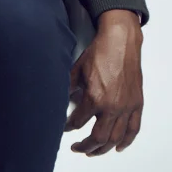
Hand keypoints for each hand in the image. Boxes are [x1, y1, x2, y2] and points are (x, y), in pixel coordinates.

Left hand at [64, 9, 143, 154]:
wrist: (120, 42)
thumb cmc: (99, 53)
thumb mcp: (76, 70)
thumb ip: (67, 87)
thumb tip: (58, 99)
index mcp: (94, 97)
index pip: (77, 122)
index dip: (68, 127)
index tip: (64, 128)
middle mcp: (112, 106)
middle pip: (98, 137)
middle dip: (86, 146)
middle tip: (77, 148)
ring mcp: (126, 106)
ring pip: (116, 137)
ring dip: (104, 148)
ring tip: (94, 151)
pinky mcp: (136, 104)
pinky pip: (133, 129)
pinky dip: (126, 141)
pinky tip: (119, 146)